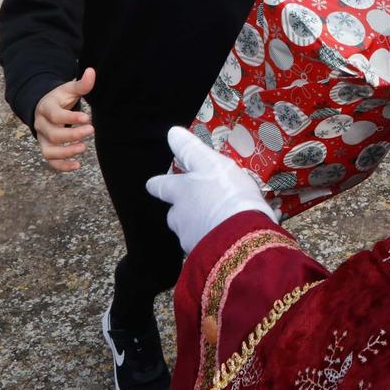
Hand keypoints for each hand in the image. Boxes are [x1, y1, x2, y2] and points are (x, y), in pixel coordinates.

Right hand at [34, 69, 95, 171]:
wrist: (45, 108)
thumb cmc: (60, 99)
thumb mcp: (69, 89)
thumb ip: (81, 84)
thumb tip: (92, 71)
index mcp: (46, 108)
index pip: (55, 115)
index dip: (70, 118)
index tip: (87, 118)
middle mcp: (41, 125)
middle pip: (53, 134)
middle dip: (72, 135)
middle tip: (91, 131)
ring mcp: (42, 138)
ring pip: (49, 151)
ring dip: (66, 152)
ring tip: (83, 148)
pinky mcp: (46, 148)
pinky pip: (51, 161)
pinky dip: (62, 166)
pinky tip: (77, 165)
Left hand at [144, 127, 278, 255]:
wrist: (238, 238)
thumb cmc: (226, 193)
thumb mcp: (211, 163)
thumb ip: (191, 150)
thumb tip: (172, 133)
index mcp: (180, 191)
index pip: (161, 185)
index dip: (157, 183)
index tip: (151, 183)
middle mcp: (179, 215)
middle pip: (174, 213)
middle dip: (180, 212)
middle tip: (194, 209)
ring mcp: (190, 239)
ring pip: (191, 232)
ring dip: (200, 229)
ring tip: (222, 225)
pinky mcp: (204, 257)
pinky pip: (209, 247)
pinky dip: (217, 243)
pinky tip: (234, 241)